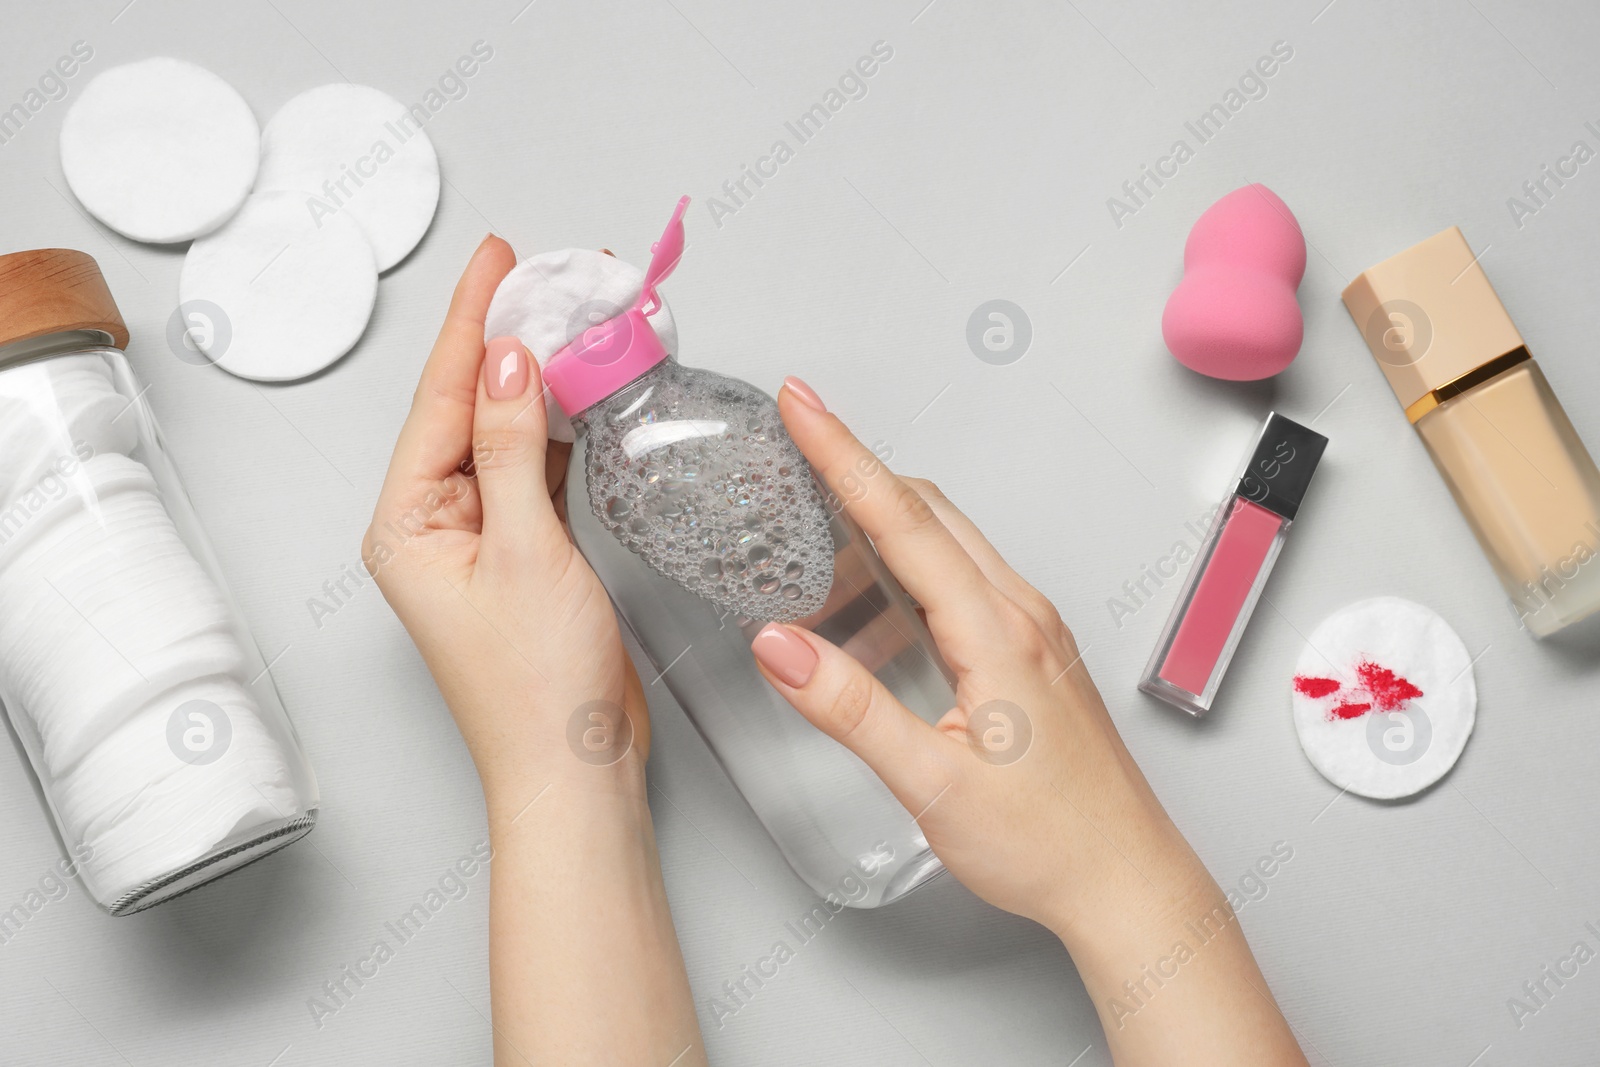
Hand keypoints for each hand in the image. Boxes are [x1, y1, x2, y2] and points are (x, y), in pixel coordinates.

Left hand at [366, 236, 702, 1065]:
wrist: (575, 769)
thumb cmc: (538, 686)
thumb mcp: (525, 551)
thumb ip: (515, 450)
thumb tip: (509, 362)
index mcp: (409, 524)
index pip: (439, 399)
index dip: (471, 321)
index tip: (499, 258)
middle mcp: (435, 525)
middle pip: (468, 407)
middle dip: (506, 339)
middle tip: (545, 274)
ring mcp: (480, 540)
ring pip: (506, 434)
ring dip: (538, 379)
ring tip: (570, 318)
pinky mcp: (524, 554)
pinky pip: (535, 471)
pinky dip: (561, 429)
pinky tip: (581, 393)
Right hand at [754, 378, 1306, 1065]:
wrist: (1127, 882)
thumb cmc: (1048, 841)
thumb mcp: (931, 784)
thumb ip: (850, 709)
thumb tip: (780, 646)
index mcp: (996, 633)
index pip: (902, 519)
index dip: (842, 454)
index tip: (801, 404)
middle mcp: (1021, 615)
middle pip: (928, 510)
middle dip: (856, 464)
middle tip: (797, 434)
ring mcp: (1033, 631)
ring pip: (949, 541)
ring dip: (882, 518)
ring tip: (814, 532)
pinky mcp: (1033, 653)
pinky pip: (966, 579)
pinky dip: (911, 565)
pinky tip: (876, 606)